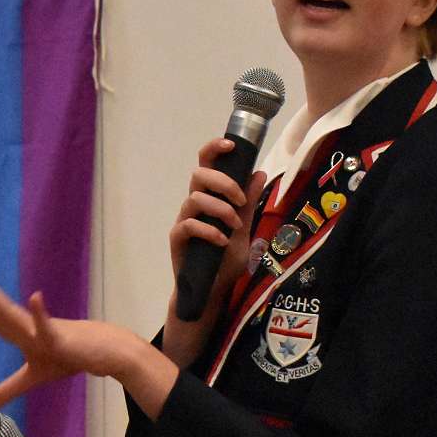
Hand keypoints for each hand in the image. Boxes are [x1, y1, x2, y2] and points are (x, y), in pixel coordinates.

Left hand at [0, 253, 145, 413]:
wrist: (105, 351)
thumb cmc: (69, 357)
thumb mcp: (30, 380)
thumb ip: (1, 393)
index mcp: (13, 328)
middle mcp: (21, 323)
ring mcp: (39, 329)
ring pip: (8, 309)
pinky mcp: (60, 339)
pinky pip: (47, 327)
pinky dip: (39, 314)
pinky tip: (34, 297)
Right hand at [167, 139, 269, 324]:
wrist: (213, 291)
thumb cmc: (225, 261)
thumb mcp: (245, 230)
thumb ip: (249, 204)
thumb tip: (259, 173)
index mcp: (210, 197)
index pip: (206, 163)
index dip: (214, 148)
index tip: (231, 145)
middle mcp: (194, 204)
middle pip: (198, 175)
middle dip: (223, 182)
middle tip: (240, 200)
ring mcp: (184, 220)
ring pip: (194, 199)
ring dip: (220, 210)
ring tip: (234, 227)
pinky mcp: (177, 238)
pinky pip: (189, 224)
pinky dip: (208, 230)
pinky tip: (221, 241)